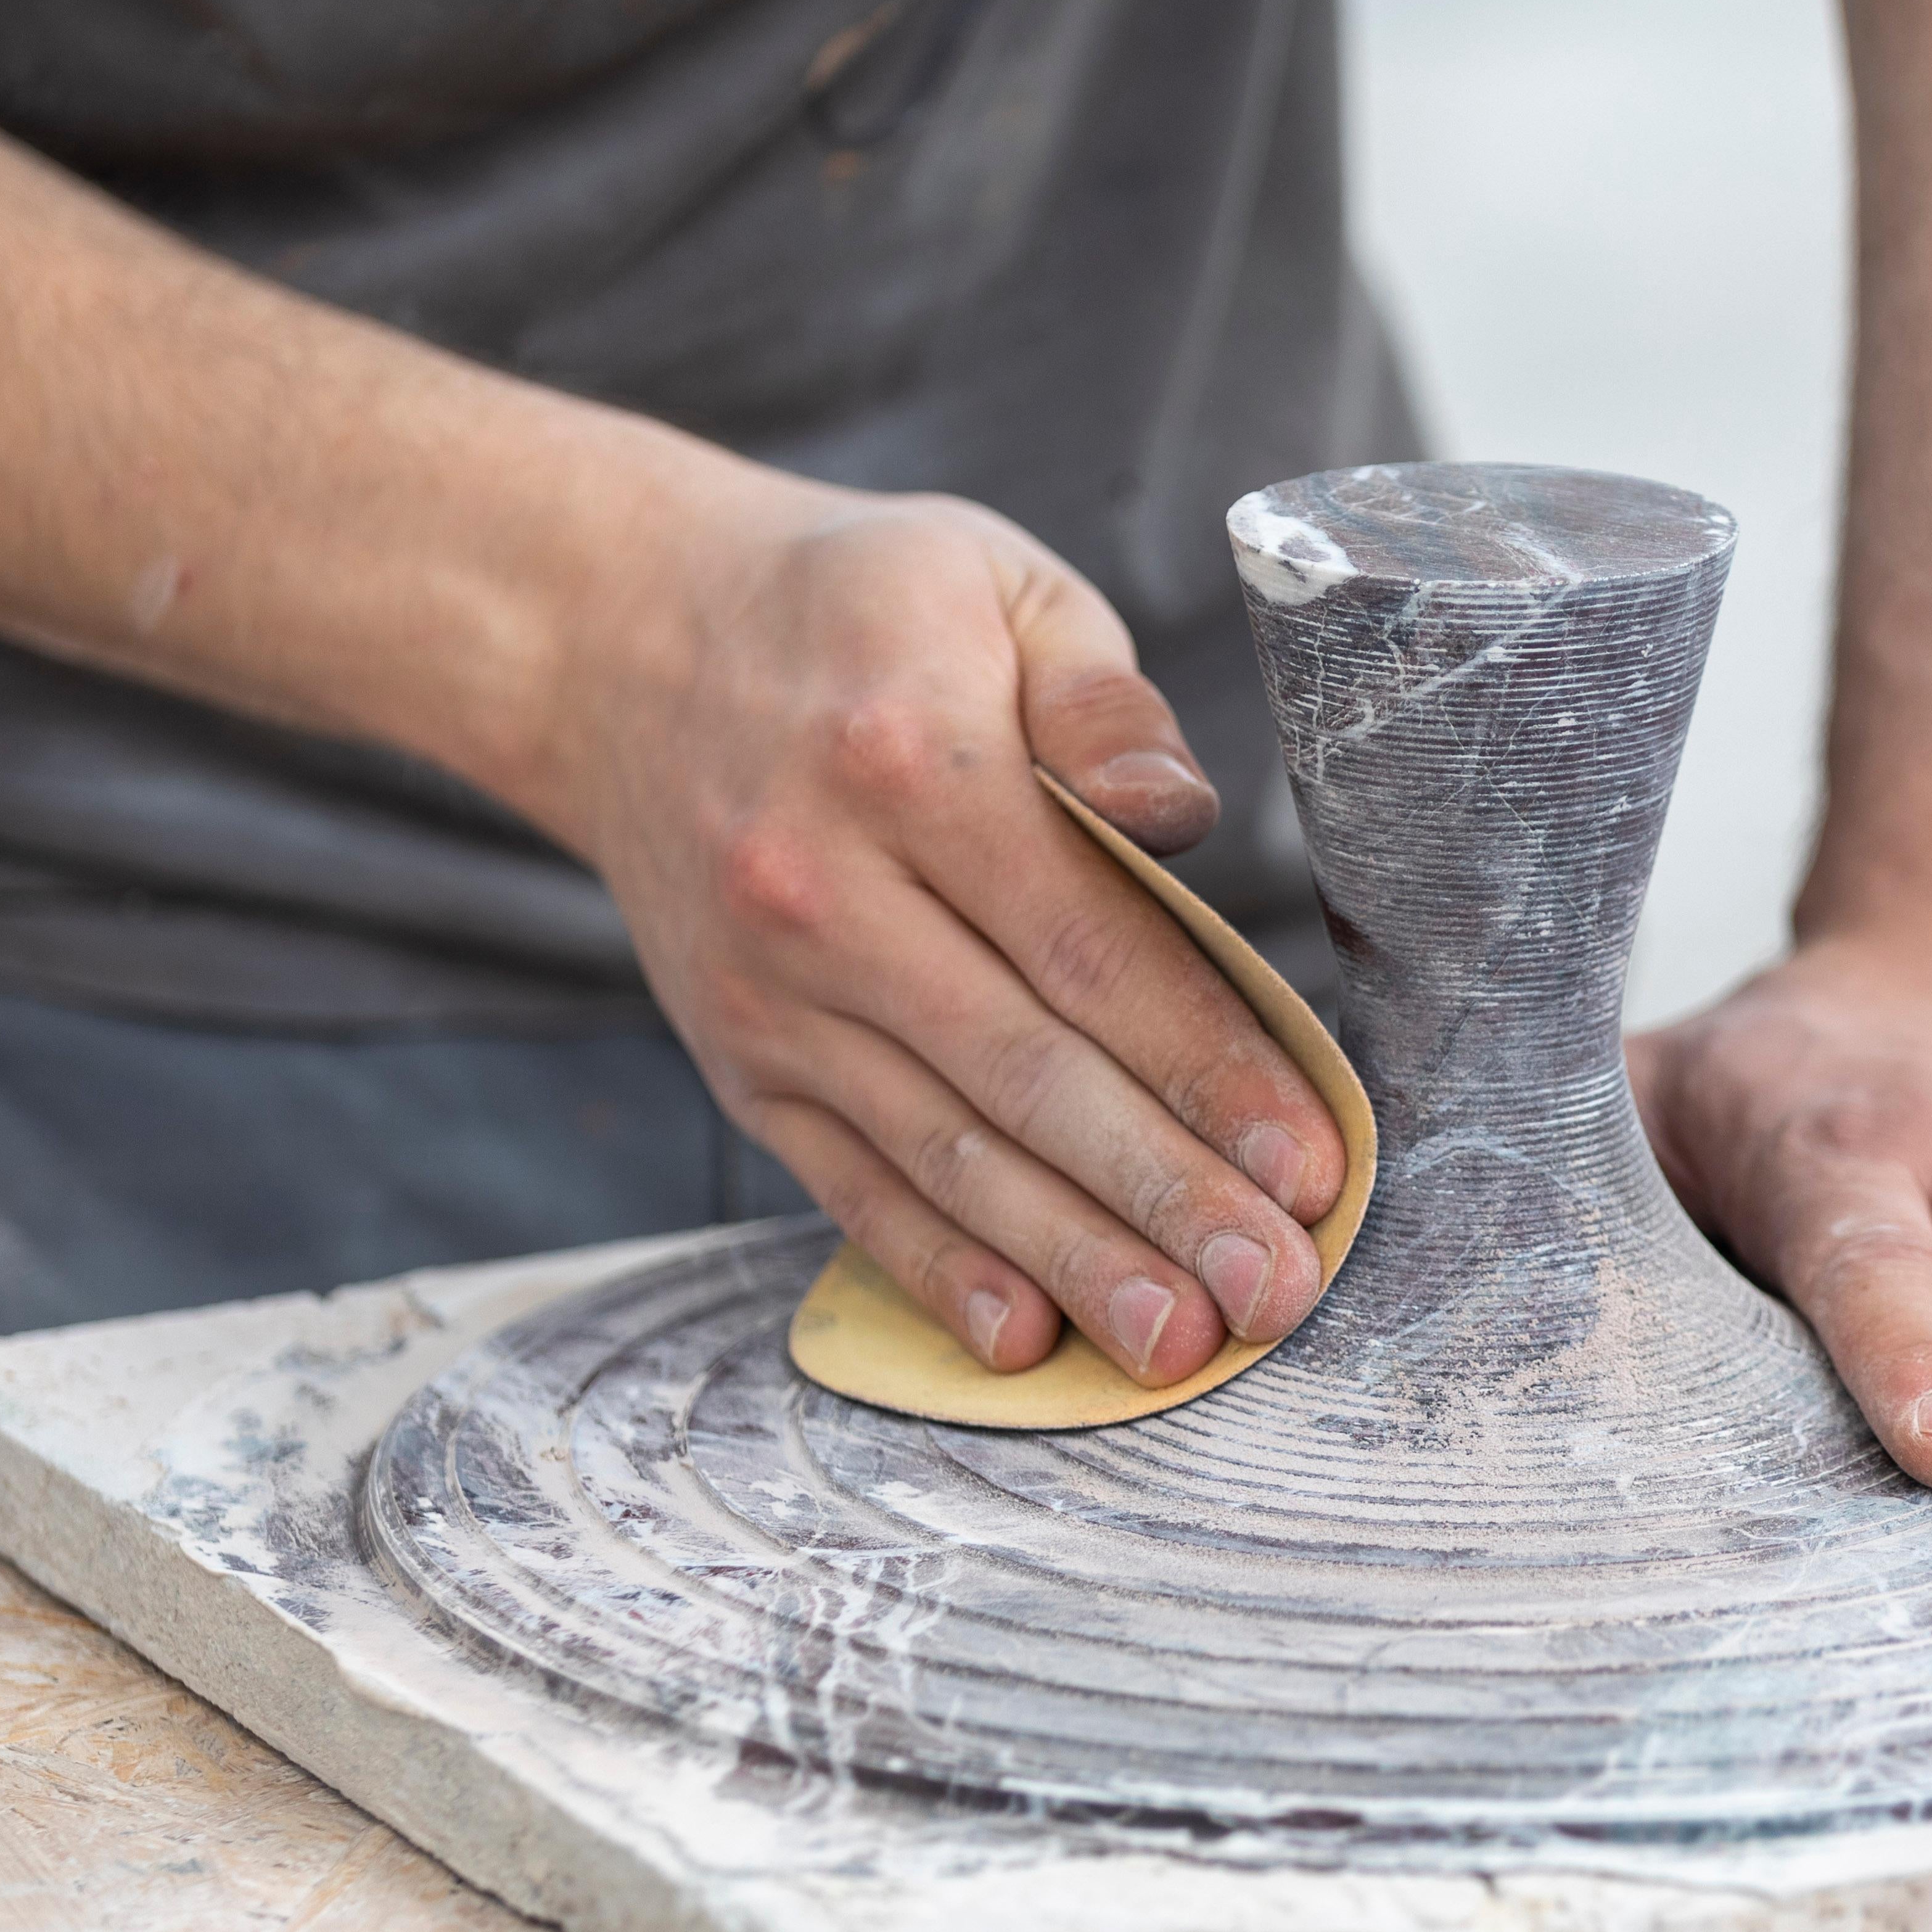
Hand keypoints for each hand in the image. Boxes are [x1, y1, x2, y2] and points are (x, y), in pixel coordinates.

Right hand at [539, 468, 1346, 1385]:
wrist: (624, 641)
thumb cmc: (858, 614)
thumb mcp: (994, 584)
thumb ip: (1102, 698)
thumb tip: (1178, 812)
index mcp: (911, 762)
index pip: (1092, 949)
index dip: (1208, 1068)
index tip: (1307, 1161)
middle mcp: (826, 894)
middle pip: (1028, 1077)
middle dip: (1165, 1198)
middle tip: (1276, 1292)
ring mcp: (769, 994)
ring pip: (945, 1153)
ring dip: (1074, 1262)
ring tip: (1181, 1347)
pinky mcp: (737, 1061)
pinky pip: (848, 1183)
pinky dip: (937, 1270)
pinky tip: (1026, 1341)